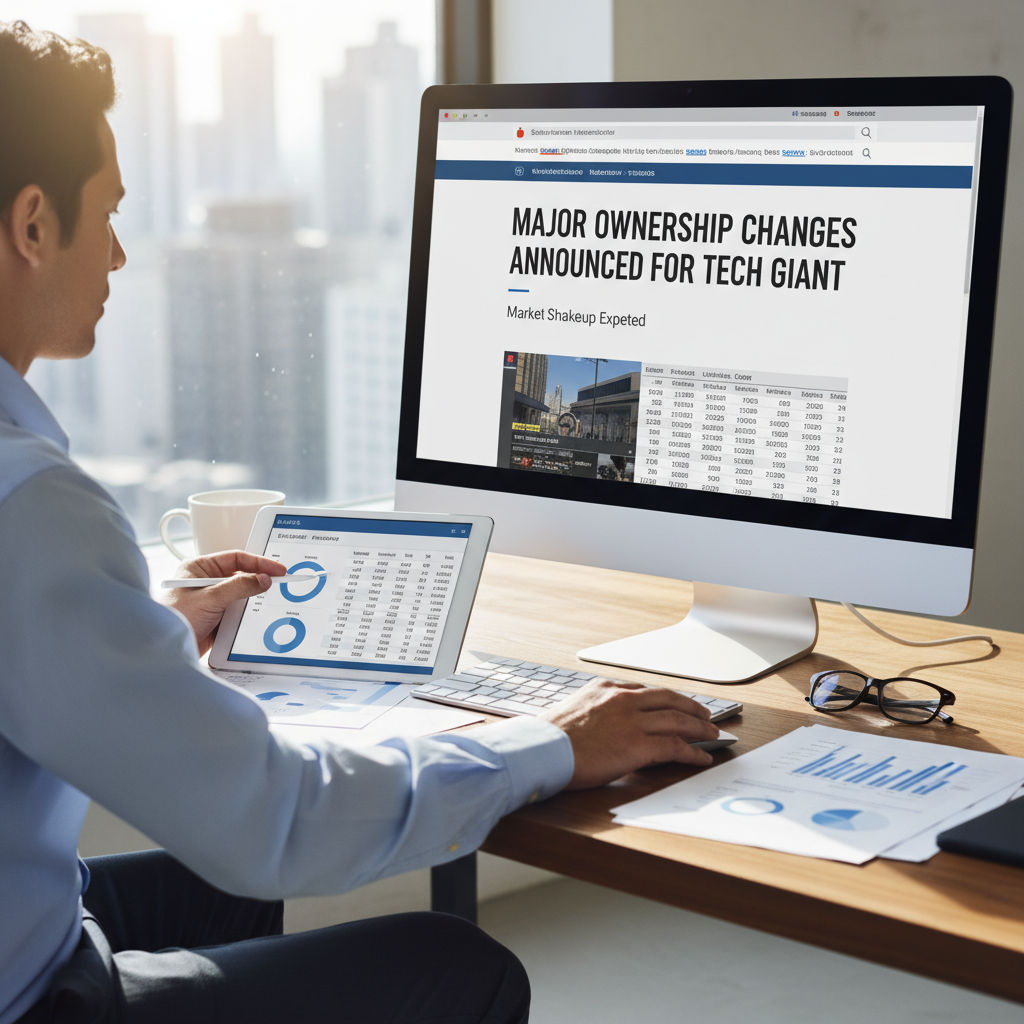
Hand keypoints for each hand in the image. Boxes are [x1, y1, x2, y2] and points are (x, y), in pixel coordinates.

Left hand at [163, 550, 286, 655]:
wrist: (162, 651)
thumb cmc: (173, 618)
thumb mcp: (210, 598)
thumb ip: (240, 586)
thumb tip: (263, 579)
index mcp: (198, 568)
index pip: (236, 558)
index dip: (259, 562)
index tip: (277, 569)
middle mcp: (204, 582)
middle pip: (240, 576)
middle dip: (258, 581)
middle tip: (278, 584)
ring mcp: (210, 601)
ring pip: (240, 596)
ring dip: (251, 601)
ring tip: (267, 602)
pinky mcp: (215, 619)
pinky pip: (237, 614)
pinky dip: (246, 616)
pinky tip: (253, 618)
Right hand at [541, 679, 719, 788]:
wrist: (541, 749)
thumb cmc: (548, 737)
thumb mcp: (574, 711)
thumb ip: (596, 712)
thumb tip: (605, 725)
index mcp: (605, 688)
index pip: (645, 690)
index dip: (667, 698)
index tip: (676, 703)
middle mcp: (622, 699)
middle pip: (669, 699)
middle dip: (691, 707)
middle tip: (706, 715)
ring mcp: (632, 721)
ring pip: (678, 720)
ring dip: (700, 727)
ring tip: (712, 734)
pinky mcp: (637, 745)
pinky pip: (675, 746)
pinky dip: (693, 752)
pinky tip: (702, 757)